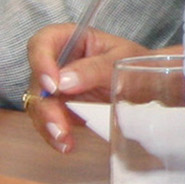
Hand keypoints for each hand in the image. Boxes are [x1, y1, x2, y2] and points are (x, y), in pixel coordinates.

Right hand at [25, 24, 146, 151]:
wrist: (147, 84)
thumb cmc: (135, 62)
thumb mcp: (121, 60)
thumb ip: (94, 69)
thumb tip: (63, 82)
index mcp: (70, 39)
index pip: (43, 43)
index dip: (41, 62)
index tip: (52, 85)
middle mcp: (57, 61)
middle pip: (36, 80)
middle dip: (45, 105)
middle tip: (58, 125)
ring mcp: (56, 85)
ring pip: (39, 104)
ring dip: (48, 124)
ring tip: (64, 141)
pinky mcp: (60, 106)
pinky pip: (50, 120)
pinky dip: (55, 133)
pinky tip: (66, 145)